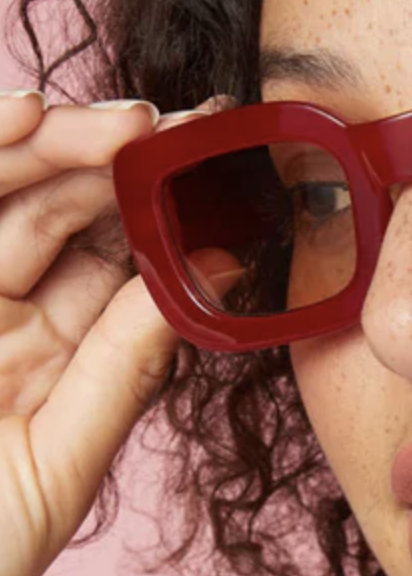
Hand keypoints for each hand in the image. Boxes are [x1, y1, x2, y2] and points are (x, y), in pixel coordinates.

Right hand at [0, 90, 237, 575]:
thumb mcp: (60, 462)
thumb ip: (122, 366)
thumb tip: (215, 271)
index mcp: (46, 353)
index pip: (112, 258)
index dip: (165, 205)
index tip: (225, 163)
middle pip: (56, 207)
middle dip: (119, 159)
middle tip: (186, 127)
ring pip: (1, 193)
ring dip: (56, 142)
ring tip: (125, 121)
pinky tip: (24, 114)